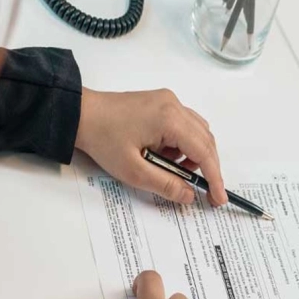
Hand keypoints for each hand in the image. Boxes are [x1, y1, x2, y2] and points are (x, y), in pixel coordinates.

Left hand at [75, 88, 227, 205]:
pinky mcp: (163, 102)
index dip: (214, 177)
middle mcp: (175, 105)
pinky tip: (165, 153)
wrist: (79, 114)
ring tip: (170, 167)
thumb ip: (165, 185)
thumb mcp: (132, 170)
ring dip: (194, 153)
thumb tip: (189, 195)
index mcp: (170, 120)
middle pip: (206, 140)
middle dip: (206, 167)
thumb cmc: (102, 140)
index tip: (219, 197)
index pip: (204, 151)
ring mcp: (170, 101)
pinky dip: (184, 142)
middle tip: (203, 190)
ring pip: (198, 131)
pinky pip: (186, 124)